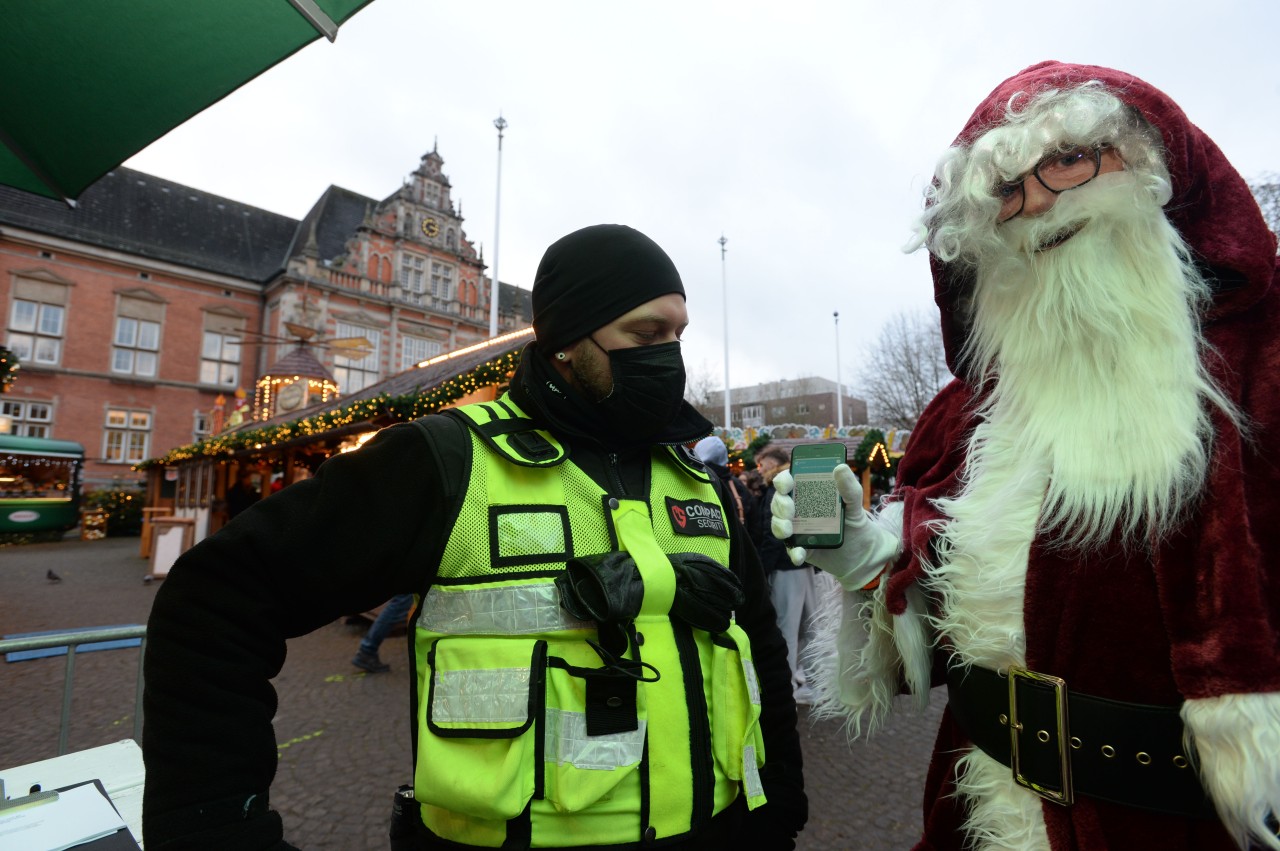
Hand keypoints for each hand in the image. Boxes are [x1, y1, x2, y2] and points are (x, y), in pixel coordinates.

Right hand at [769, 464, 898, 591]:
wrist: (864, 554)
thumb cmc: (856, 523)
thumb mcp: (855, 504)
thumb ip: (849, 487)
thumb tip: (840, 467)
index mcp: (808, 494)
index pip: (788, 482)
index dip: (783, 480)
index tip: (788, 483)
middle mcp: (799, 510)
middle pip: (779, 502)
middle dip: (780, 505)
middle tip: (790, 510)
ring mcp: (798, 530)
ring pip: (779, 525)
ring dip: (780, 526)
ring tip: (789, 531)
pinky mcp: (802, 549)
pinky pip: (792, 550)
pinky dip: (794, 552)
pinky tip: (800, 553)